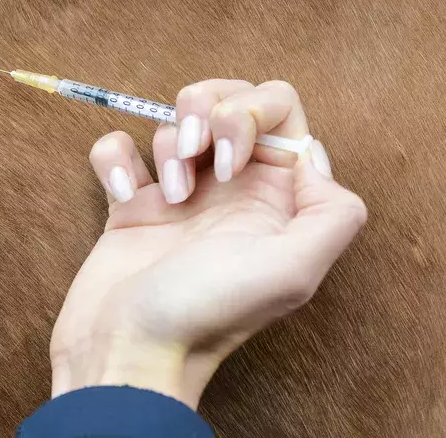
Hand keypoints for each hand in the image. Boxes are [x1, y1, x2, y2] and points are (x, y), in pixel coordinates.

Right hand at [50, 80, 366, 408]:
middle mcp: (232, 188)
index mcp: (276, 197)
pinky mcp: (131, 201)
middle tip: (194, 154)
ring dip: (167, 146)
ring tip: (168, 199)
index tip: (231, 163)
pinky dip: (114, 161)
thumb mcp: (293, 272)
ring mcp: (179, 192)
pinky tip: (123, 197)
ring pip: (174, 120)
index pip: (280, 109)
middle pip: (227, 98)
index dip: (254, 113)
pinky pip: (119, 147)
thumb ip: (331, 212)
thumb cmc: (208, 311)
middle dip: (206, 111)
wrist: (128, 347)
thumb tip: (311, 156)